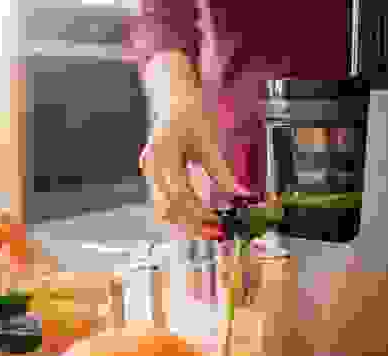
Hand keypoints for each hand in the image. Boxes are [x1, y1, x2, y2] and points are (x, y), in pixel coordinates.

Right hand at [141, 52, 237, 238]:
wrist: (175, 95)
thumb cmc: (191, 110)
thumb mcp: (210, 138)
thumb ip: (220, 170)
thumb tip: (236, 195)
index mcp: (164, 152)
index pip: (179, 193)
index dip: (200, 210)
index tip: (220, 217)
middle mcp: (153, 165)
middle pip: (166, 208)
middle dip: (191, 222)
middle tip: (216, 228)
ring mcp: (151, 171)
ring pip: (163, 209)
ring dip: (185, 220)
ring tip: (210, 223)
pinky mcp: (155, 175)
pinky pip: (165, 200)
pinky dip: (182, 210)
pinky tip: (201, 211)